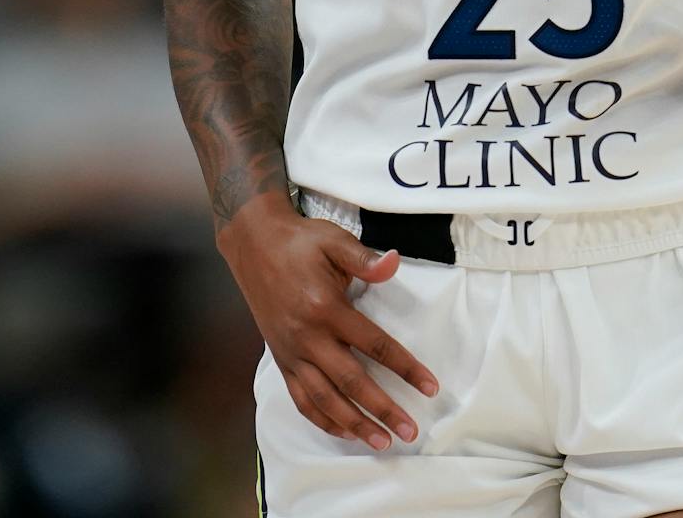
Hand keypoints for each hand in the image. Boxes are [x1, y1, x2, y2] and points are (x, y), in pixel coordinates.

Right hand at [218, 195, 438, 449]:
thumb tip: (394, 262)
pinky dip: (322, 419)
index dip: (405, 368)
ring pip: (325, 399)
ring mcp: (291, 352)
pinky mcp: (280, 359)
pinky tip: (344, 431)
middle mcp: (307, 336)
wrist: (252, 243)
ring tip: (381, 442)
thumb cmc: (299, 242)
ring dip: (354, 424)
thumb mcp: (333, 240)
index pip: (374, 345)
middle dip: (383, 410)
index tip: (430, 387)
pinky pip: (301, 398)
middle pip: (351, 382)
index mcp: (325, 308)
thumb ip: (364, 258)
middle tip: (411, 431)